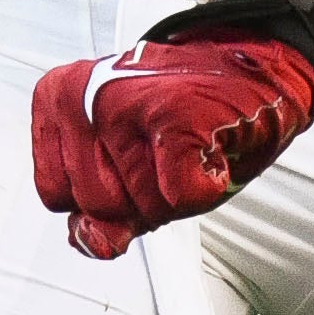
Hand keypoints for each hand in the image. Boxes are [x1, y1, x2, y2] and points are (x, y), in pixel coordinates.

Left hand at [30, 30, 313, 260]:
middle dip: (140, 196)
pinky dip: (205, 188)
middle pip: (97, 205)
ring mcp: (123, 101)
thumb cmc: (189, 115)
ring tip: (187, 148)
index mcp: (56, 99)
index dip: (105, 192)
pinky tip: (209, 153)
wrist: (256, 71)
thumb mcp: (124, 166)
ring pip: (140, 206)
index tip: (134, 152)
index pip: (58, 196)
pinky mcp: (173, 113)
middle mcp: (81, 96)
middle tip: (166, 152)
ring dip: (175, 193)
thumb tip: (93, 243)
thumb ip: (96, 212)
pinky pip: (179, 197)